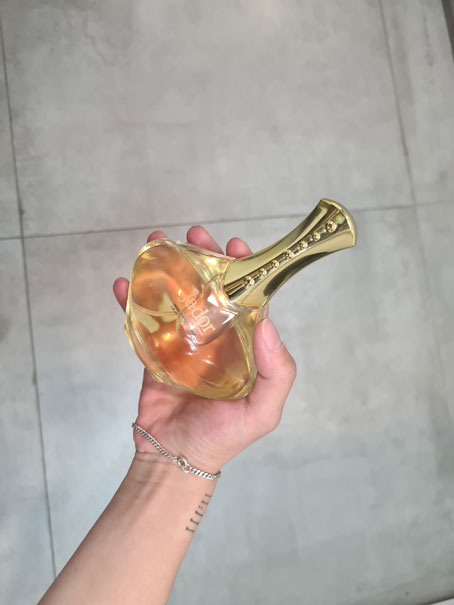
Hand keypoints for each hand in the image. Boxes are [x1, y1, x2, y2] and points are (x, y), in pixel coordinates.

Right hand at [113, 226, 296, 474]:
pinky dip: (131, 301)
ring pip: (176, 297)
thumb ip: (277, 371)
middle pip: (210, 289)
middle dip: (203, 259)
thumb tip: (269, 322)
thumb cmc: (223, 437)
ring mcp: (183, 342)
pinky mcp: (154, 351)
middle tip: (194, 235)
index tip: (235, 246)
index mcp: (244, 346)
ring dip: (167, 269)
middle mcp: (216, 338)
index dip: (243, 271)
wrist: (175, 457)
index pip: (247, 300)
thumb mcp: (264, 410)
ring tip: (156, 244)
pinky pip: (143, 320)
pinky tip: (122, 284)